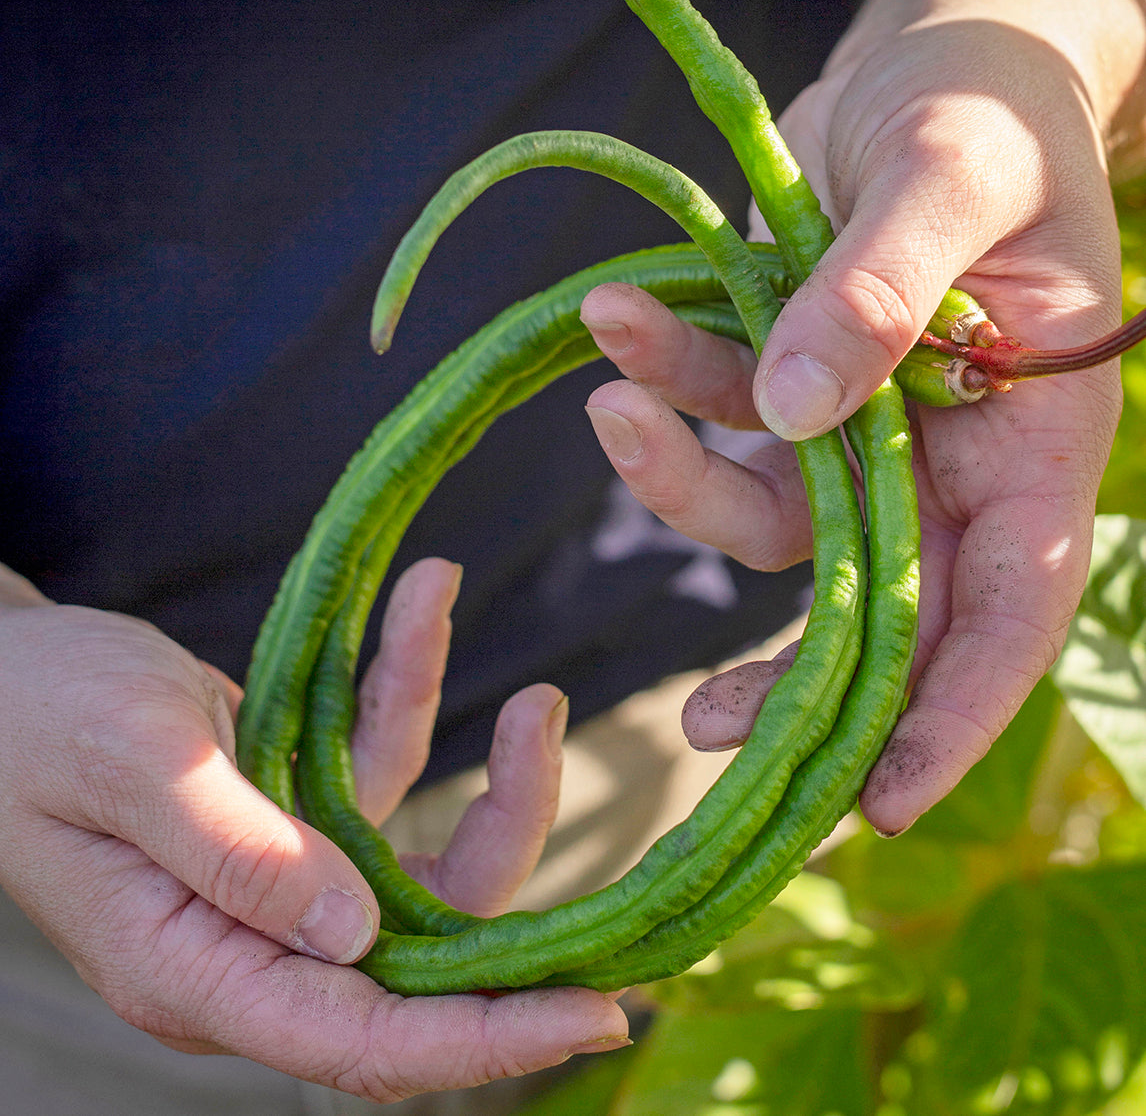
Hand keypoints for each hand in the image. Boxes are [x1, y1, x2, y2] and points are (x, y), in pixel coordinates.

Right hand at [0, 559, 626, 1102]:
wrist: (9, 674)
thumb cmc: (40, 717)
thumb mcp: (131, 764)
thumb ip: (238, 855)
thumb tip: (355, 935)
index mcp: (205, 969)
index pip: (365, 1043)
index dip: (486, 1039)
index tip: (599, 1010)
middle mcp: (259, 941)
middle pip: (429, 951)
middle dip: (520, 873)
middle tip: (606, 804)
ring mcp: (288, 879)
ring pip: (431, 859)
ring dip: (493, 773)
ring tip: (537, 692)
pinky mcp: (303, 813)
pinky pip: (386, 762)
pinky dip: (415, 688)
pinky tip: (432, 598)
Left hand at [581, 0, 1138, 834]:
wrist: (928, 66)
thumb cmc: (981, 108)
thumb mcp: (949, 176)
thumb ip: (880, 291)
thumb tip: (796, 413)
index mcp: (1031, 444)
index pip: (1011, 612)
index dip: (956, 717)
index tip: (887, 800)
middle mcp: (945, 465)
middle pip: (880, 614)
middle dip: (789, 676)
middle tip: (699, 727)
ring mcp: (856, 436)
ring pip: (766, 521)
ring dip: (674, 477)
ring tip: (611, 395)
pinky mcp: (782, 388)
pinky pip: (714, 419)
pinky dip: (661, 385)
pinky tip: (615, 323)